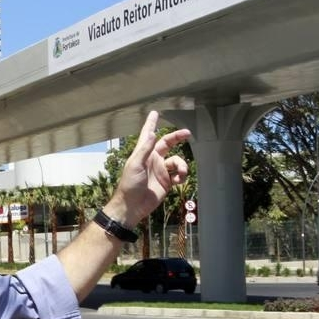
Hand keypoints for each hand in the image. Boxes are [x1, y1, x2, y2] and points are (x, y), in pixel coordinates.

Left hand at [106, 111, 190, 225]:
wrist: (133, 206)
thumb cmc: (130, 184)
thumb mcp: (135, 165)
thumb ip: (145, 149)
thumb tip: (153, 134)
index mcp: (143, 153)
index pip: (148, 135)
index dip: (151, 124)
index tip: (155, 113)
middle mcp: (153, 160)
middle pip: (167, 144)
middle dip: (177, 138)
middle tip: (188, 133)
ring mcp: (160, 171)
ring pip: (177, 161)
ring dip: (182, 165)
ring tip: (181, 173)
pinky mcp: (166, 182)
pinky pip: (179, 175)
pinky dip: (182, 176)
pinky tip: (178, 181)